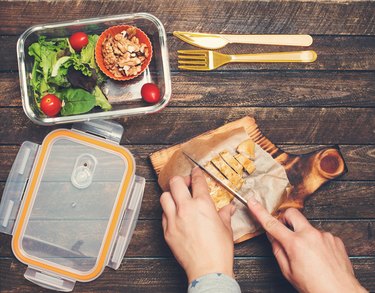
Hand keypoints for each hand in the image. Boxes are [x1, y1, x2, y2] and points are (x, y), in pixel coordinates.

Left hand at [160, 167, 235, 282]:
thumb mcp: (226, 229)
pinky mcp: (167, 231)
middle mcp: (186, 208)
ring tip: (176, 198)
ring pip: (164, 197)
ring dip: (170, 195)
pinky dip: (167, 212)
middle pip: (175, 182)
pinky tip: (173, 215)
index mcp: (203, 204)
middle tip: (185, 183)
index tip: (195, 172)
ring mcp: (174, 219)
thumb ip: (225, 214)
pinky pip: (163, 215)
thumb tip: (229, 208)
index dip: (196, 173)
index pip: (197, 181)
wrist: (208, 269)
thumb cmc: (218, 250)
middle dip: (180, 179)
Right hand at [247, 198, 366, 292]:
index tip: (253, 202)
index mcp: (295, 244)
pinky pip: (321, 235)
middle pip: (292, 213)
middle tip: (285, 230)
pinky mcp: (335, 239)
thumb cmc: (314, 287)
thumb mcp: (288, 272)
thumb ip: (278, 250)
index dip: (260, 212)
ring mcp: (324, 236)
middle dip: (285, 218)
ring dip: (304, 235)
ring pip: (308, 227)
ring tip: (309, 255)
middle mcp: (310, 235)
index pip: (272, 224)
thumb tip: (273, 237)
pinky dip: (317, 243)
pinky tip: (320, 257)